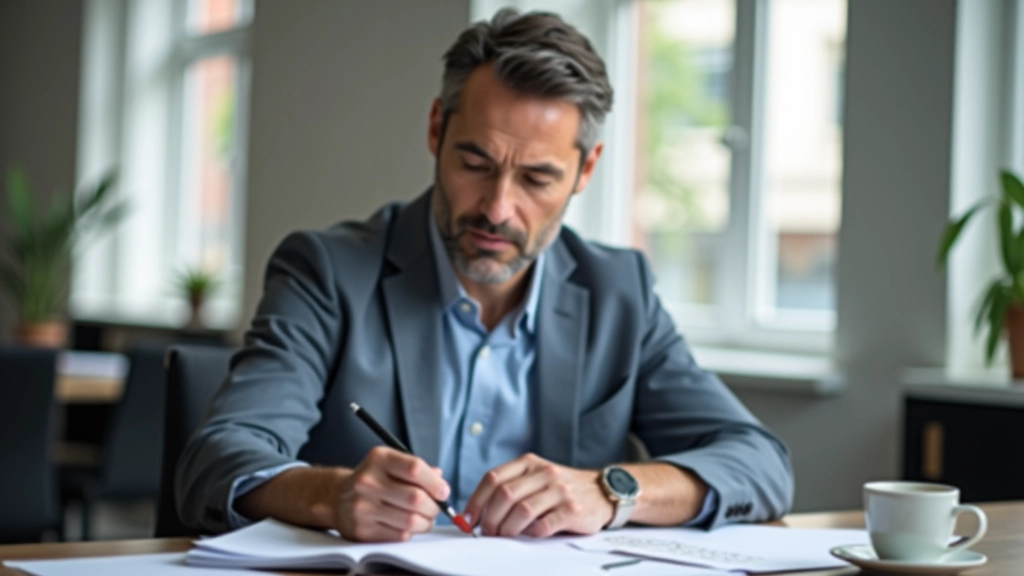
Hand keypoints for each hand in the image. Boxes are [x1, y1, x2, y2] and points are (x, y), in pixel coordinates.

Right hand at [335, 446, 450, 541]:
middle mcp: (368, 481)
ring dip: (425, 522)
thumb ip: (418, 470)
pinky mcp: (362, 530)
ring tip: (424, 518)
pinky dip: (410, 532)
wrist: (338, 498)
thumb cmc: (374, 479)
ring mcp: (363, 507)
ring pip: (411, 520)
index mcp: (379, 458)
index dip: (435, 483)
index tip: (444, 492)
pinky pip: (400, 535)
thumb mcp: (392, 464)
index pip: (414, 469)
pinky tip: (407, 525)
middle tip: (436, 508)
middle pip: (416, 498)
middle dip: (433, 507)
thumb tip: (441, 482)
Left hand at [463, 453, 614, 537]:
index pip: (493, 478)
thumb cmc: (562, 489)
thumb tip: (479, 513)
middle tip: (487, 532)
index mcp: (529, 463)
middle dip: (490, 518)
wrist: (602, 491)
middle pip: (504, 495)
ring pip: (521, 511)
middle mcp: (544, 473)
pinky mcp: (572, 510)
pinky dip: (531, 533)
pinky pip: (543, 525)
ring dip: (507, 528)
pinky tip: (529, 535)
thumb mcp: (537, 477)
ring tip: (505, 535)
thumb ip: (512, 488)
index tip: (468, 518)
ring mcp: (559, 491)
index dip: (476, 500)